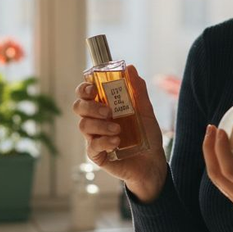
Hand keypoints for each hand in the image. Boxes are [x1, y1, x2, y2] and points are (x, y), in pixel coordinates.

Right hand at [72, 65, 168, 201]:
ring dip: (100, 125)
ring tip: (117, 130)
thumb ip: (138, 91)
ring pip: (83, 125)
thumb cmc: (147, 136)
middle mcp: (96, 120)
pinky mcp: (96, 155)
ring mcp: (94, 137)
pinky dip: (103, 141)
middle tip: (108, 111)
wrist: (153, 163)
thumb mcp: (146, 111)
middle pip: (78, 106)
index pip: (85, 93)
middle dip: (90, 106)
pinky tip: (116, 142)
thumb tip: (130, 68)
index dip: (84, 88)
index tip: (93, 88)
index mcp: (104, 106)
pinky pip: (91, 145)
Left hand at [203, 108, 232, 231]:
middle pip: (217, 177)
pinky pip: (225, 187)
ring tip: (213, 139)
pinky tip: (224, 155)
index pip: (231, 171)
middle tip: (212, 129)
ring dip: (211, 160)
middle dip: (209, 151)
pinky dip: (220, 170)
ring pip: (218, 183)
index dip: (220, 150)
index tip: (221, 131)